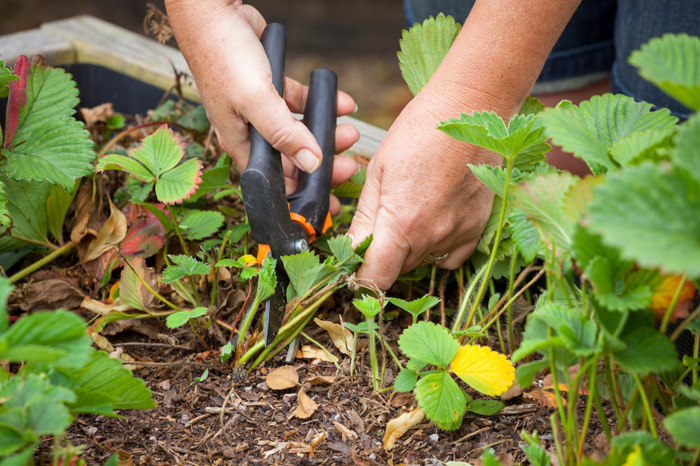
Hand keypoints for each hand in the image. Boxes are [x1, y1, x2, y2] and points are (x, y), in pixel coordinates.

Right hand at [165, 0, 359, 212]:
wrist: (213, 10)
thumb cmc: (223, 55)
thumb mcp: (255, 100)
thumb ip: (284, 134)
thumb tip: (311, 164)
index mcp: (240, 143)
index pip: (274, 182)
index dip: (301, 196)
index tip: (328, 205)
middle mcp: (250, 131)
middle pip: (292, 160)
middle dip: (322, 166)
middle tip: (350, 167)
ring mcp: (262, 110)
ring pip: (301, 133)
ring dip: (327, 134)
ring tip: (351, 133)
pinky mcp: (272, 87)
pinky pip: (301, 104)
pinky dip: (322, 105)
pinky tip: (343, 104)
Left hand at [347, 87, 500, 289]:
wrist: (470, 110)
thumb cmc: (419, 131)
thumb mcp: (378, 171)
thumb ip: (365, 219)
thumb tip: (350, 251)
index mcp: (402, 224)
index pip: (375, 278)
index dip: (360, 277)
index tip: (354, 264)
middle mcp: (432, 237)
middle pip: (397, 270)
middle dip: (381, 256)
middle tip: (378, 224)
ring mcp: (459, 235)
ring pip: (422, 262)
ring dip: (407, 250)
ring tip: (407, 211)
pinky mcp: (477, 228)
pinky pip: (451, 256)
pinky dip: (436, 248)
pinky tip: (431, 222)